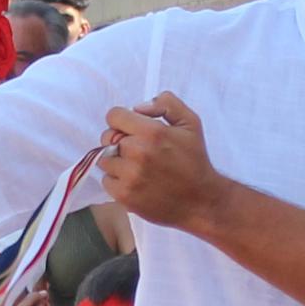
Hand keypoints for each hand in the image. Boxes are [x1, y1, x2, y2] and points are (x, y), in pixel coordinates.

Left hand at [96, 92, 223, 227]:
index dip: (122, 120)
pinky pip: (106, 181)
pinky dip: (117, 181)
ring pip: (104, 159)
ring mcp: (130, 176)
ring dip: (116, 161)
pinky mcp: (125, 195)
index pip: (114, 116)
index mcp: (152, 132)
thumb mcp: (190, 123)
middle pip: (107, 137)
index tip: (131, 129)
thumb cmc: (195, 161)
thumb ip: (166, 104)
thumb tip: (138, 107)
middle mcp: (138, 153)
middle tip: (137, 150)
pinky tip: (135, 181)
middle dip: (119, 140)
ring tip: (136, 166)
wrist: (201, 201)